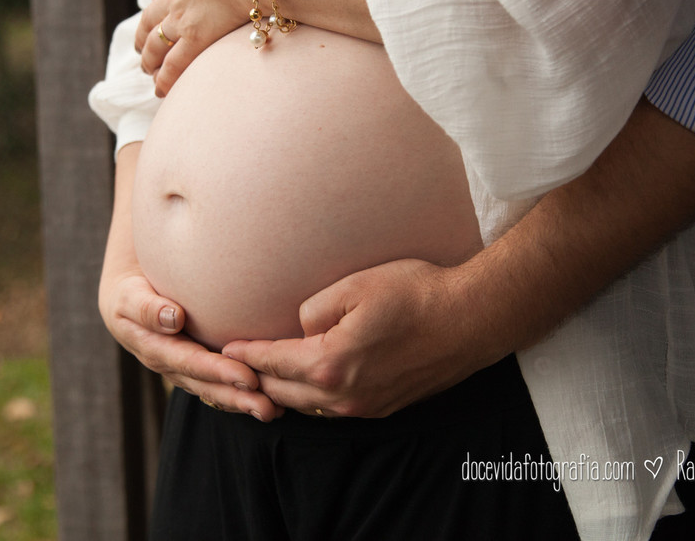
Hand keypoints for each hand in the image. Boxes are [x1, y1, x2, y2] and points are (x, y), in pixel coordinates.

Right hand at [99, 262, 284, 421]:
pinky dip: (243, 393)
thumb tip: (174, 318)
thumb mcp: (129, 297)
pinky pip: (220, 385)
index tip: (247, 378)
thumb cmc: (130, 294)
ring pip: (216, 391)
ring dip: (244, 402)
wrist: (128, 303)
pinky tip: (271, 400)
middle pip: (207, 386)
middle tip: (268, 408)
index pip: (191, 363)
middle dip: (237, 398)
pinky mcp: (199, 369)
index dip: (218, 372)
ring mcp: (186, 372)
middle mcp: (173, 367)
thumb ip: (147, 309)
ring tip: (275, 411)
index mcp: (156, 350)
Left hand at [135, 0, 256, 96]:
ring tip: (148, 69)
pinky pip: (174, 64)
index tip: (155, 0)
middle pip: (150, 17)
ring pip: (156, 42)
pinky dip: (165, 78)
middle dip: (144, 33)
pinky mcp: (196, 38)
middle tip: (142, 45)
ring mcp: (182, 18)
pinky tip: (161, 89)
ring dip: (149, 57)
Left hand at [222, 259, 503, 417]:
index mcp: (330, 365)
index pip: (271, 363)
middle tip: (231, 367)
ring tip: (260, 377)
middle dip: (254, 379)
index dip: (244, 354)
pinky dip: (309, 398)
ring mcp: (364, 406)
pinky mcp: (382, 406)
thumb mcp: (355, 286)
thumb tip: (297, 325)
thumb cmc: (416, 294)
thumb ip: (313, 308)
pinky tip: (303, 384)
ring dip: (281, 392)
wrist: (471, 319)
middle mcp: (343, 395)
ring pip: (306, 406)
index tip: (224, 348)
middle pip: (281, 393)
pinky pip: (332, 409)